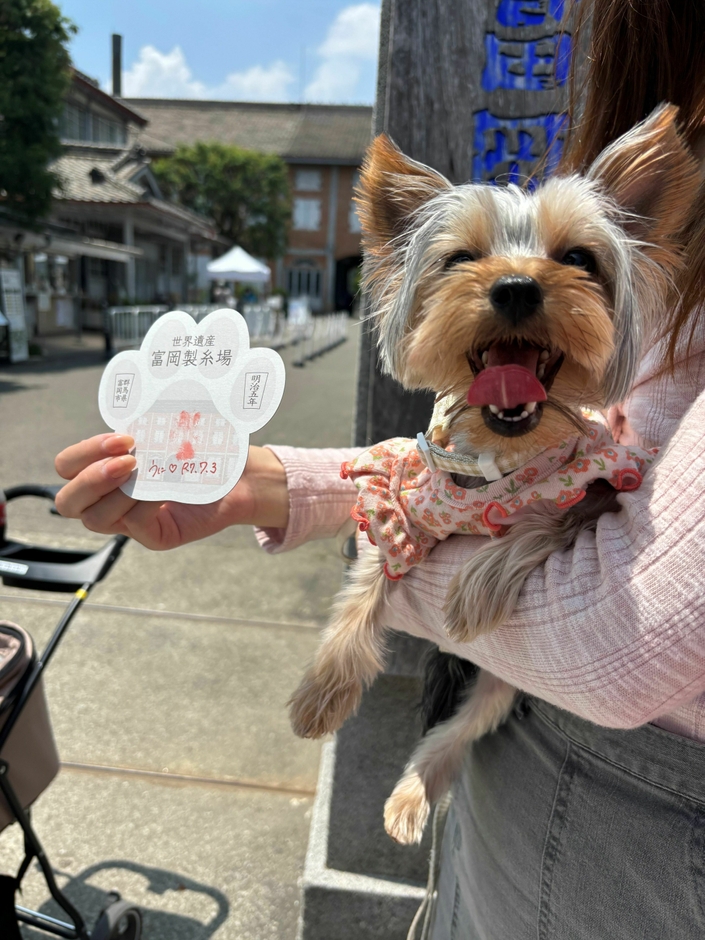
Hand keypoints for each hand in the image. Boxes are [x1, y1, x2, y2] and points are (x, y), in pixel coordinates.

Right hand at [54, 434, 288, 550]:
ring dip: (115, 492)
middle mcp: (111, 498)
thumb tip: (127, 411)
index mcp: (105, 468)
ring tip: (144, 470)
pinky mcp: (156, 536)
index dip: (84, 452)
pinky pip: (135, 526)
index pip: (67, 467)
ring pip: (95, 518)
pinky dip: (146, 505)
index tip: (123, 437)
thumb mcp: (165, 429)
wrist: (241, 473)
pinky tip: (165, 489)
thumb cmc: (201, 446)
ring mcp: (131, 521)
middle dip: (89, 478)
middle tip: (126, 460)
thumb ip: (139, 426)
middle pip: (68, 501)